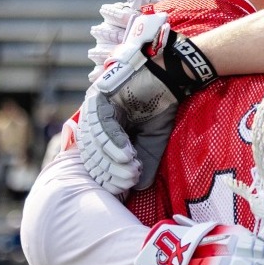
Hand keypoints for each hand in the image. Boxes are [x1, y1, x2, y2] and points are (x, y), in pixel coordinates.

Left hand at [79, 13, 217, 194]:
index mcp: (103, 127)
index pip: (98, 157)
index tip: (122, 189)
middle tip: (127, 183)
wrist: (170, 75)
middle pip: (93, 152)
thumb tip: (139, 187)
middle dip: (111, 171)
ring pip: (96, 142)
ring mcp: (93, 106)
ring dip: (112, 160)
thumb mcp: (152, 138)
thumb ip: (144, 161)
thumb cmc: (161, 103)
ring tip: (130, 173)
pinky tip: (127, 156)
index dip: (109, 175)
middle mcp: (93, 117)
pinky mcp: (98, 97)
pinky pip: (102, 126)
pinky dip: (114, 144)